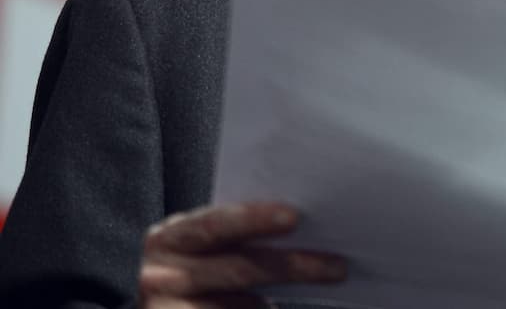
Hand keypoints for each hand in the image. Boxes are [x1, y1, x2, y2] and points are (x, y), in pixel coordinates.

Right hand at [140, 202, 346, 307]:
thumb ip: (235, 238)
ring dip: (281, 303)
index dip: (253, 220)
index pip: (215, 225)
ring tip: (330, 285)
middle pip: (238, 270)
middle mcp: (162, 276)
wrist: (156, 306)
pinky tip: (283, 307)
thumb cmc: (188, 268)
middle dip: (293, 267)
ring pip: (241, 306)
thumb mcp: (198, 249)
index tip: (294, 217)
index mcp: (169, 239)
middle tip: (338, 267)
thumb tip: (301, 228)